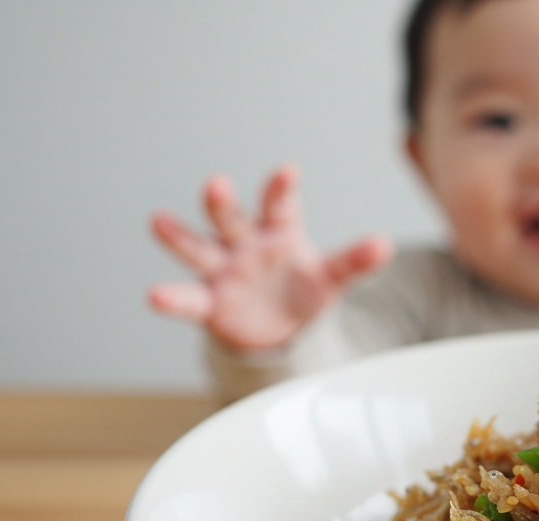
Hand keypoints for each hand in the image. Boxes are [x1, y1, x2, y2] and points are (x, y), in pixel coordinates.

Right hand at [147, 164, 390, 351]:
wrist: (279, 330)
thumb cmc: (302, 290)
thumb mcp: (331, 278)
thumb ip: (354, 261)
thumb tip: (384, 245)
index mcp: (278, 231)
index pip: (280, 205)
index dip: (282, 189)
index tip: (289, 171)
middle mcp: (244, 244)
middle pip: (230, 217)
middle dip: (222, 202)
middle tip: (216, 183)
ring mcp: (222, 270)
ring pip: (198, 249)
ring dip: (179, 236)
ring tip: (159, 221)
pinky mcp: (209, 302)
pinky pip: (188, 299)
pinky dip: (172, 298)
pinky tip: (154, 296)